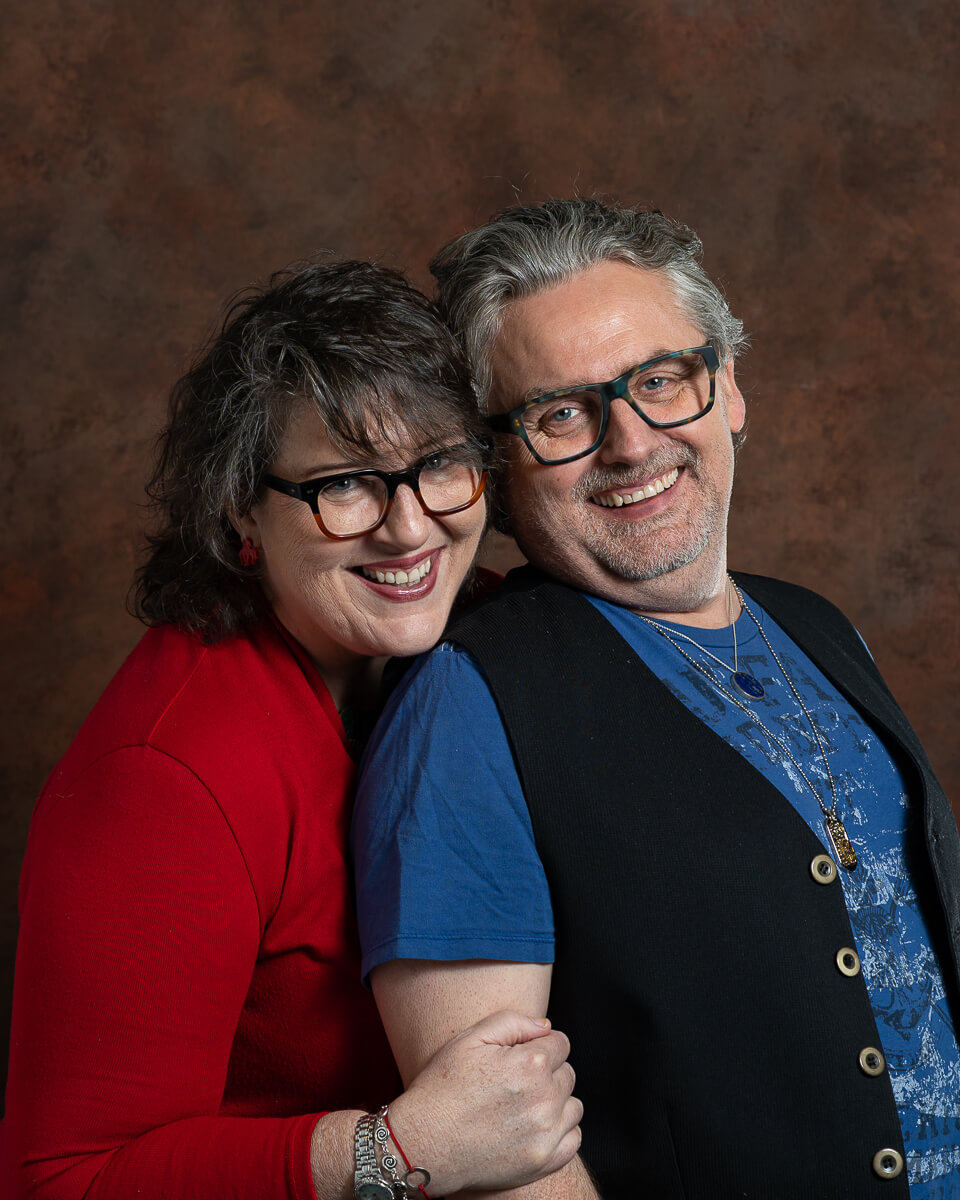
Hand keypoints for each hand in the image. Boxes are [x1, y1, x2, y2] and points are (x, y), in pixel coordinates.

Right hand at [386, 1009, 581, 1195]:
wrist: (424, 1143)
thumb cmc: (443, 1087)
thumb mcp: (470, 1039)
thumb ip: (513, 1022)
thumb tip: (546, 1027)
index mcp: (530, 1064)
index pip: (561, 1044)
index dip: (539, 1046)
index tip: (519, 1057)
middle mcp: (544, 1098)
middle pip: (567, 1073)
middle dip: (547, 1072)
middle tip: (515, 1081)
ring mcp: (546, 1133)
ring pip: (573, 1105)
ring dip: (555, 1101)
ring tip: (523, 1105)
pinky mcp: (543, 1162)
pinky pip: (573, 1139)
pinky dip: (559, 1131)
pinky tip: (533, 1126)